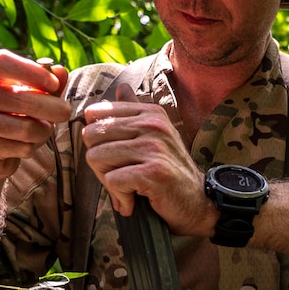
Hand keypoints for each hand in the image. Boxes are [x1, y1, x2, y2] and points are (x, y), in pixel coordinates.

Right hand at [0, 50, 70, 180]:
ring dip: (44, 132)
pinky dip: (32, 148)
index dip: (31, 71)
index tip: (54, 84)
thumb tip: (60, 71)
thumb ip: (47, 84)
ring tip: (42, 130)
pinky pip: (22, 148)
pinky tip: (25, 145)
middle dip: (54, 108)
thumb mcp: (31, 96)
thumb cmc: (14, 116)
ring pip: (27, 128)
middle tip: (65, 112)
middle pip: (23, 99)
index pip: (1, 61)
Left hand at [80, 100, 218, 236]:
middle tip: (120, 176)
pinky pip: (112, 180)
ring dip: (108, 181)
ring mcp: (155, 147)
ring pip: (96, 158)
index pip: (94, 114)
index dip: (97, 140)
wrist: (197, 202)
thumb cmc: (169, 171)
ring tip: (128, 189)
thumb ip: (134, 112)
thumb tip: (121, 87)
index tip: (117, 157)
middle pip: (91, 135)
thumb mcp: (155, 135)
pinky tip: (133, 201)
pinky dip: (119, 197)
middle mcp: (153, 125)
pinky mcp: (154, 172)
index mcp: (150, 113)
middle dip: (99, 162)